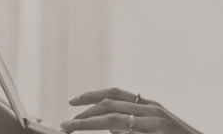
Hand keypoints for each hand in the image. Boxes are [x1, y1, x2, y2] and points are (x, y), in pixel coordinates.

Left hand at [61, 88, 200, 133]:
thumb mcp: (155, 128)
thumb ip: (133, 125)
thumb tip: (111, 128)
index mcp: (149, 106)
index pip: (115, 93)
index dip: (91, 95)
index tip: (73, 101)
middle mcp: (152, 110)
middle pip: (109, 103)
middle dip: (84, 112)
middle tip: (65, 123)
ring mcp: (155, 123)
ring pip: (113, 119)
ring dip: (88, 124)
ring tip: (70, 129)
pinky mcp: (157, 133)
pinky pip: (126, 131)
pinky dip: (110, 132)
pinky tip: (97, 133)